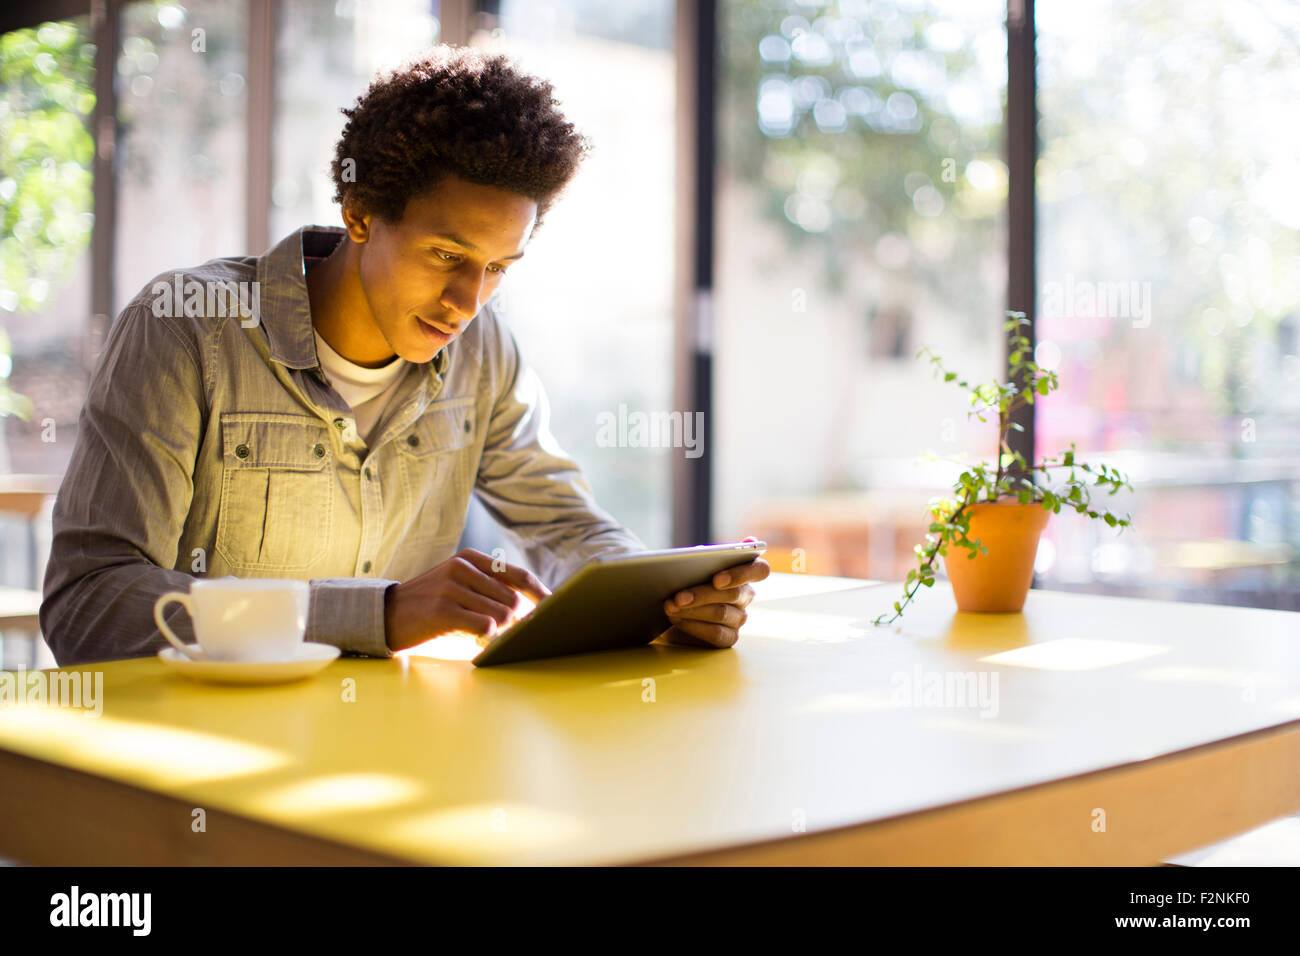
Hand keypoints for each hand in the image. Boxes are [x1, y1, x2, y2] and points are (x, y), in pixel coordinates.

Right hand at [384, 548, 550, 652]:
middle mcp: (462, 567)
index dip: (540, 594)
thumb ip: (489, 589)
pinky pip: (485, 626)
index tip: (555, 609)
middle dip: (514, 621)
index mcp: (470, 558)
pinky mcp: (443, 610)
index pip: (518, 575)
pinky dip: (486, 637)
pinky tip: (473, 638)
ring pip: (502, 614)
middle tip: (499, 631)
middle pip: (513, 599)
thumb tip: (530, 606)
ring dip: (498, 630)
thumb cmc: (431, 605)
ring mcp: (452, 587)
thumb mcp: (458, 584)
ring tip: (480, 633)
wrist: (385, 614)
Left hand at [659, 537, 769, 648]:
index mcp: (746, 571)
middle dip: (702, 594)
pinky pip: (716, 633)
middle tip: (678, 596)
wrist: (675, 607)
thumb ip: (704, 556)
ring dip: (692, 610)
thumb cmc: (690, 578)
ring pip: (721, 613)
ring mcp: (740, 617)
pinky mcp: (730, 637)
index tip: (717, 579)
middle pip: (734, 594)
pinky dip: (693, 626)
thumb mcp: (696, 564)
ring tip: (671, 606)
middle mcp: (747, 595)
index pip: (760, 570)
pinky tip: (677, 620)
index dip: (741, 574)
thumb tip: (700, 553)